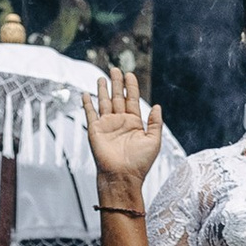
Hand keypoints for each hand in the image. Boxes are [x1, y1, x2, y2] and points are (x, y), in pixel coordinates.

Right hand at [86, 65, 163, 201]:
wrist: (122, 176)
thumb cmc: (139, 164)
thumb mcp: (154, 141)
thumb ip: (155, 123)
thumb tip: (158, 107)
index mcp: (134, 123)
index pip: (132, 99)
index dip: (131, 86)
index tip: (130, 74)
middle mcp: (120, 122)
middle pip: (118, 97)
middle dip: (117, 83)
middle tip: (115, 69)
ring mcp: (107, 125)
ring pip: (104, 102)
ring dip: (103, 90)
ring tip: (102, 77)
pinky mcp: (95, 130)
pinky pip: (90, 113)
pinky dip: (88, 104)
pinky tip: (87, 94)